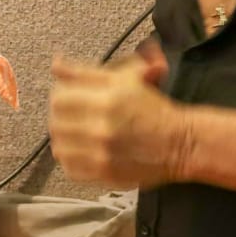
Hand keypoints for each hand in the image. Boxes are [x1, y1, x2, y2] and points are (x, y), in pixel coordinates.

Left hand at [48, 54, 187, 188]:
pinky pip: (70, 168)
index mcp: (107, 98)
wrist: (180, 142)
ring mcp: (102, 151)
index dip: (60, 96)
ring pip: (59, 147)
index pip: (59, 97)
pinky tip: (83, 152)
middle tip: (72, 117)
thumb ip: (86, 72)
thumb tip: (56, 64)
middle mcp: (101, 125)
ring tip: (76, 136)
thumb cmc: (154, 108)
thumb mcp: (125, 79)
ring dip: (64, 140)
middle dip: (61, 118)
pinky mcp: (104, 172)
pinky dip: (71, 160)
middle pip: (56, 122)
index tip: (69, 98)